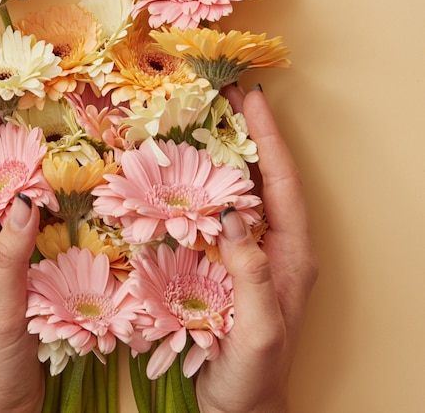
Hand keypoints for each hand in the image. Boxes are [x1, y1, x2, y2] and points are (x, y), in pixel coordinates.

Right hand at [196, 87, 318, 412]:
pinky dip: (205, 185)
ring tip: (208, 120)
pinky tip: (188, 173)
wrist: (238, 406)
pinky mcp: (229, 260)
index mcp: (291, 254)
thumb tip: (233, 215)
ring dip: (226, 153)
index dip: (268, 138)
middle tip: (227, 97)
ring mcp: (251, 251)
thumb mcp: (257, 329)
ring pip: (243, 190)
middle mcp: (275, 245)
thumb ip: (251, 273)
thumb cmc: (252, 376)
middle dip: (249, 134)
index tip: (252, 99)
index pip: (282, 182)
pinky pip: (219, 212)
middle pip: (266, 176)